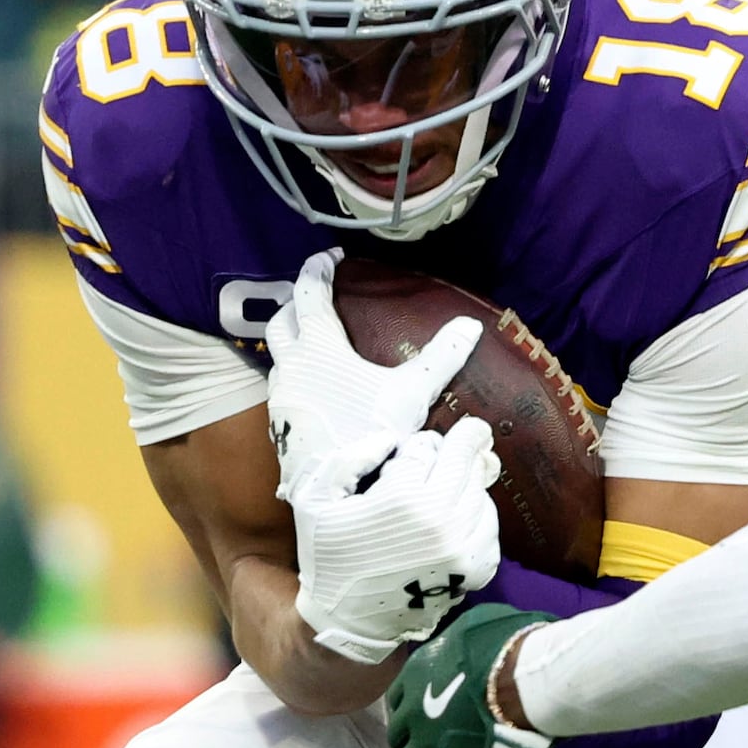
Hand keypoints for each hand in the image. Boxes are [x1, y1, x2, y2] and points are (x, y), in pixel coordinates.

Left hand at [261, 249, 479, 499]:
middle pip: (280, 320)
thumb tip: (470, 325)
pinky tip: (315, 391)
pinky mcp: (279, 426)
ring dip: (291, 344)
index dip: (319, 268)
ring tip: (316, 344)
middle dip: (296, 303)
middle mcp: (291, 366)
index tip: (330, 255)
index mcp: (318, 347)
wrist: (332, 491)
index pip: (310, 292)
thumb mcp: (410, 393)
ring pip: (276, 357)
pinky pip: (281, 389)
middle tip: (316, 297)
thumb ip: (440, 358)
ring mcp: (280, 398)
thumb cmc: (369, 434)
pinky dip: (294, 378)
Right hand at [290, 420, 501, 665]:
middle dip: (463, 445)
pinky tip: (456, 519)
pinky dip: (477, 516)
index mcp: (401, 498)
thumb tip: (389, 438)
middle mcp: (440, 519)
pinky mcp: (475, 570)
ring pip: (482, 491)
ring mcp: (463, 546)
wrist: (348, 622)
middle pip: (466, 460)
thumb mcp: (315, 500)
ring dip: (468, 483)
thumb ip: (347, 459)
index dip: (420, 444)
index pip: (428, 446)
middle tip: (464, 438)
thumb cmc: (328, 558)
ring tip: (447, 488)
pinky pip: (490, 526)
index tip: (412, 452)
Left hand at [389, 606, 551, 747]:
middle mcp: (412, 710)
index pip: (397, 699)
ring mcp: (428, 743)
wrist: (524, 679)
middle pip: (398, 736)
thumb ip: (458, 645)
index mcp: (415, 674)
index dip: (408, 710)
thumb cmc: (506, 645)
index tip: (417, 717)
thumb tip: (467, 646)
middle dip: (408, 744)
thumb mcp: (473, 626)